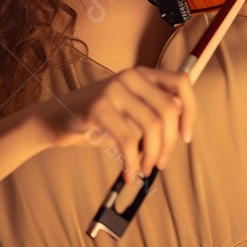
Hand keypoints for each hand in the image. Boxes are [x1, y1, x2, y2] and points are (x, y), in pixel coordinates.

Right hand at [32, 66, 196, 182]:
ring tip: (143, 169)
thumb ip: (154, 112)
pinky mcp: (99, 107)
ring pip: (151, 126)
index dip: (190, 110)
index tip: (185, 136)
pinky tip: (128, 172)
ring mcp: (114, 89)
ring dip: (151, 155)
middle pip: (169, 110)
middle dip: (169, 143)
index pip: (181, 82)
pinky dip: (132, 162)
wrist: (56, 119)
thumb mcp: (130, 111)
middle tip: (160, 163)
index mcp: (142, 74)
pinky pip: (127, 139)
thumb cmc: (98, 118)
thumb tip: (180, 124)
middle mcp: (131, 76)